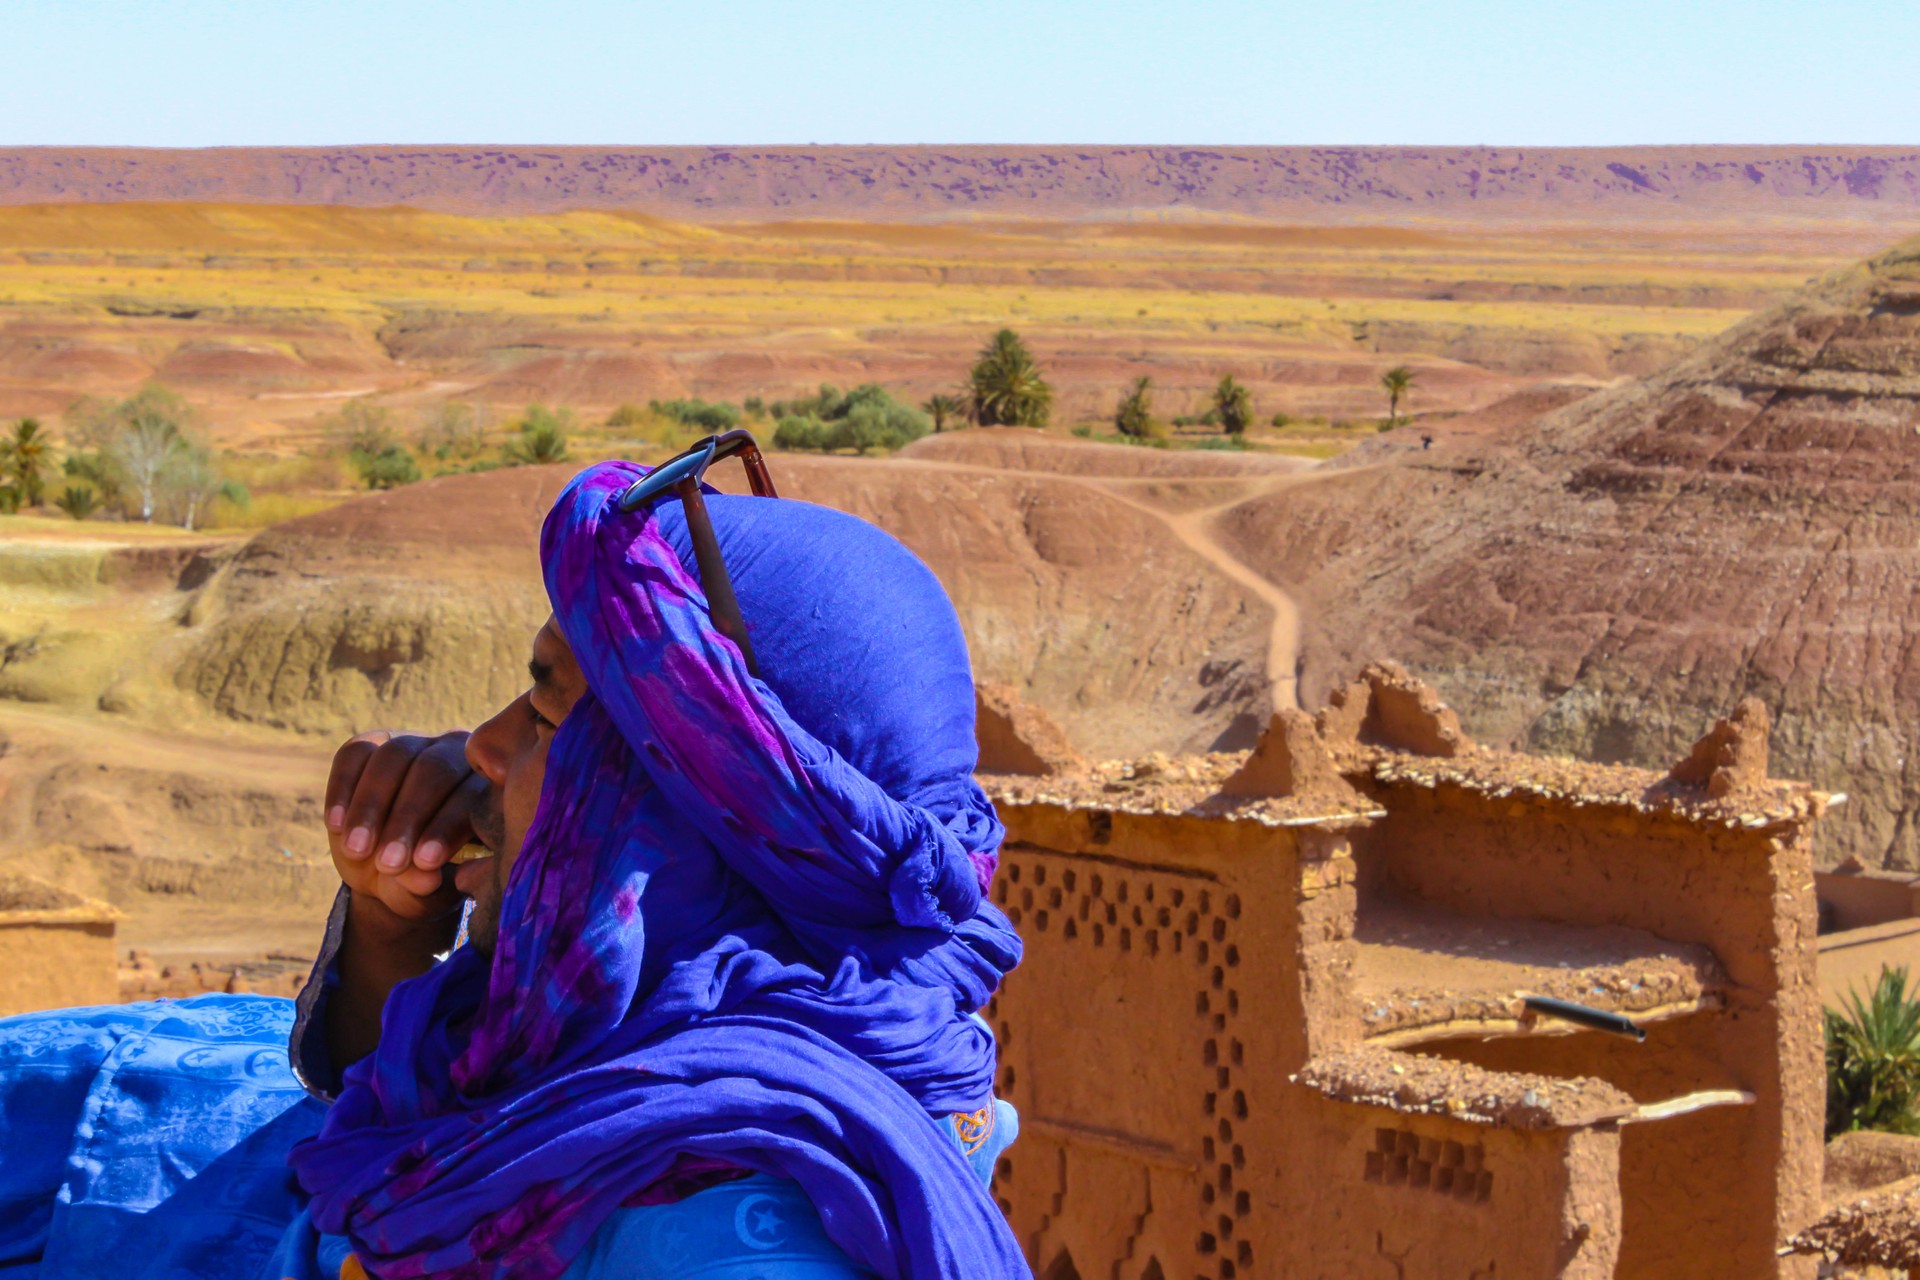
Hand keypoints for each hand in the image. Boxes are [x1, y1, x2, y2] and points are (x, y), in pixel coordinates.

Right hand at [324, 730, 480, 927]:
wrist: (385, 867)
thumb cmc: (421, 877)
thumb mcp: (426, 890)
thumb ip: (426, 885)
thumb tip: (425, 879)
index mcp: (485, 785)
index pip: (471, 798)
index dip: (447, 829)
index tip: (425, 863)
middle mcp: (456, 753)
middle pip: (434, 771)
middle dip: (407, 819)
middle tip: (387, 862)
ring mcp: (414, 742)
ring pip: (394, 758)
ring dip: (371, 806)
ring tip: (357, 849)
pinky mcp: (372, 742)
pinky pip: (355, 754)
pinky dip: (343, 789)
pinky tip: (334, 825)